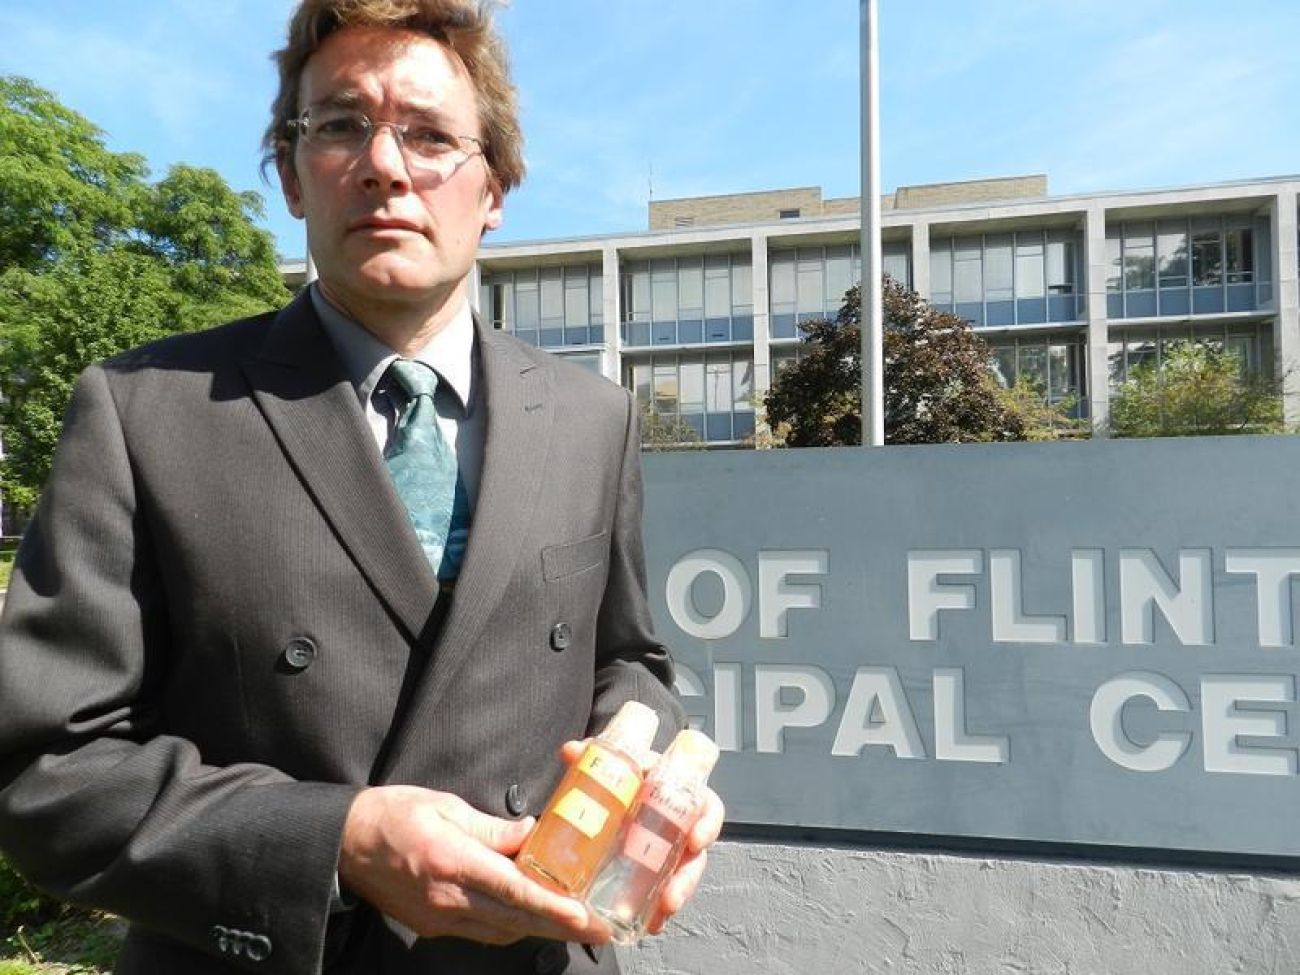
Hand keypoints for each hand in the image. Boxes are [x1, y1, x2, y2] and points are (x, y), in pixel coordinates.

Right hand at [339, 785, 608, 945]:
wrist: (345, 844)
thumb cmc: (394, 814)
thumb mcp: (445, 805)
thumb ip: (491, 826)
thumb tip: (531, 834)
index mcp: (452, 861)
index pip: (512, 889)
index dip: (550, 905)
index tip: (582, 914)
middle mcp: (448, 898)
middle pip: (516, 920)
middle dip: (561, 926)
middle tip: (600, 929)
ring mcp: (440, 918)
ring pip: (502, 931)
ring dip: (540, 928)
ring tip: (576, 923)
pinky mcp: (433, 926)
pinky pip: (483, 932)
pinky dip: (512, 925)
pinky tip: (532, 915)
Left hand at [559, 739, 724, 935]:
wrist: (604, 797)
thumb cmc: (617, 778)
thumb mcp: (607, 767)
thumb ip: (590, 758)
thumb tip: (571, 750)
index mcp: (673, 792)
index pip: (705, 804)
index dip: (707, 822)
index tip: (695, 840)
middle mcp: (676, 822)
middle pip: (696, 852)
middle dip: (688, 877)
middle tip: (671, 897)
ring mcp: (668, 849)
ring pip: (683, 875)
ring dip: (675, 897)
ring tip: (659, 915)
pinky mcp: (655, 870)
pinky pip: (665, 890)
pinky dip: (658, 909)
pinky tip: (650, 924)